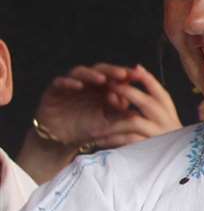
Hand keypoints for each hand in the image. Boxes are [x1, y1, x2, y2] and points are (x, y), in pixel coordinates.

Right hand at [34, 63, 183, 149]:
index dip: (126, 75)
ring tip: (102, 79)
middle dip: (112, 71)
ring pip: (80, 72)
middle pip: (100, 70)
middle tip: (123, 74)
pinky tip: (78, 86)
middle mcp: (87, 83)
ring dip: (91, 75)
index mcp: (102, 88)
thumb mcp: (110, 122)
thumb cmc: (89, 129)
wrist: (64, 140)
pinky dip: (68, 82)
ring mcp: (70, 85)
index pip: (115, 76)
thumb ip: (123, 113)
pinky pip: (59, 82)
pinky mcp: (53, 90)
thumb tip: (142, 107)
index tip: (139, 76)